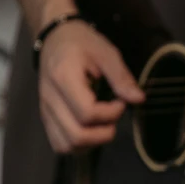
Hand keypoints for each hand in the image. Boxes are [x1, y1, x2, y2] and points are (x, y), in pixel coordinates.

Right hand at [37, 20, 144, 153]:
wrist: (55, 38)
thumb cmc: (82, 43)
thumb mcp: (106, 53)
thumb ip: (122, 77)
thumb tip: (139, 99)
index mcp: (63, 79)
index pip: (87, 113)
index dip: (111, 114)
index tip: (120, 101)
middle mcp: (50, 99)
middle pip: (76, 136)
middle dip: (103, 133)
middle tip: (113, 116)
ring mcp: (45, 111)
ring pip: (66, 145)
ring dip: (92, 142)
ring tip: (104, 123)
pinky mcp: (46, 118)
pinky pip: (60, 144)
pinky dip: (79, 144)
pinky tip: (92, 130)